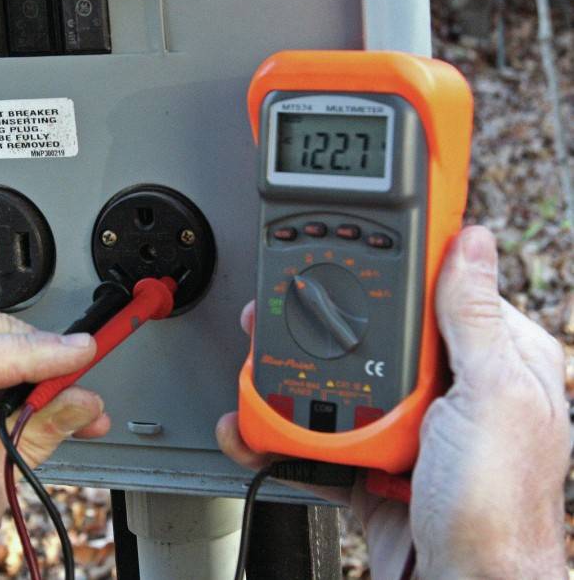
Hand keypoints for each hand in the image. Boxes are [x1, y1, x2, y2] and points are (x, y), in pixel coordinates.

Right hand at [217, 226, 568, 578]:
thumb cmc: (496, 508)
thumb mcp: (489, 396)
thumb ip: (473, 320)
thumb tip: (473, 243)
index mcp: (495, 365)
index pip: (442, 298)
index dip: (397, 275)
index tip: (352, 253)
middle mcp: (453, 394)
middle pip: (377, 340)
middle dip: (324, 325)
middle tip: (280, 311)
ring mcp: (411, 432)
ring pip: (344, 386)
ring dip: (292, 378)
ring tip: (256, 366)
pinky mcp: (374, 465)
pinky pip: (324, 437)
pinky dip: (285, 434)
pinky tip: (260, 426)